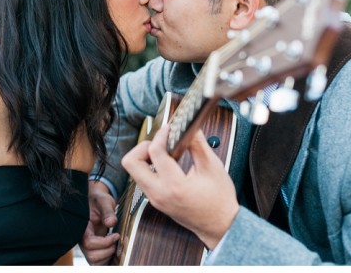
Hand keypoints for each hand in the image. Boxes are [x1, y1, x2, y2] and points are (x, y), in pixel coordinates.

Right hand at [80, 180, 118, 264]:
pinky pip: (97, 262)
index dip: (104, 242)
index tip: (116, 235)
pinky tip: (114, 249)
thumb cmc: (98, 200)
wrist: (96, 201)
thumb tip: (111, 222)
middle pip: (92, 256)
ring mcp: (88, 246)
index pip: (89, 243)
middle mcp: (83, 239)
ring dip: (107, 257)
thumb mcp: (104, 201)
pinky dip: (107, 260)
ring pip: (94, 261)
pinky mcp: (93, 249)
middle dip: (107, 251)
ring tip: (116, 245)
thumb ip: (107, 211)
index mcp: (83, 228)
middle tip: (116, 240)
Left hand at [121, 125, 238, 248]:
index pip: (155, 152)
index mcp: (174, 186)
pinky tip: (167, 164)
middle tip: (161, 144)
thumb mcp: (213, 167)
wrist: (220, 226)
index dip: (161, 135)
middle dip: (143, 147)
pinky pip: (142, 179)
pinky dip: (150, 167)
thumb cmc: (219, 199)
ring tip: (165, 153)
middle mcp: (159, 194)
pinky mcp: (154, 200)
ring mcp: (154, 199)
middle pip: (130, 163)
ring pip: (134, 171)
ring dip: (145, 157)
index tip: (170, 129)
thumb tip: (188, 126)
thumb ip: (197, 143)